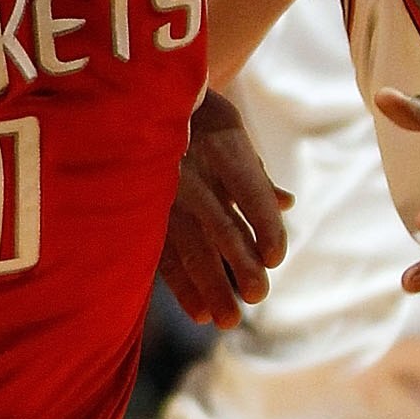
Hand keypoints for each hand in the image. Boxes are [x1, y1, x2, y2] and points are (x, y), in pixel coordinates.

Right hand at [159, 93, 292, 329]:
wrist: (132, 98)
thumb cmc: (193, 114)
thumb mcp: (229, 129)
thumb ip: (255, 172)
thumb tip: (287, 204)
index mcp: (220, 144)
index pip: (253, 192)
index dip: (267, 227)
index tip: (276, 258)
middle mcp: (191, 171)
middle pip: (222, 229)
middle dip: (241, 266)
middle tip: (257, 295)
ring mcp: (162, 194)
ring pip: (190, 249)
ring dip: (211, 288)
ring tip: (229, 320)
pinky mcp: (142, 213)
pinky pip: (163, 255)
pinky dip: (181, 286)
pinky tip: (198, 312)